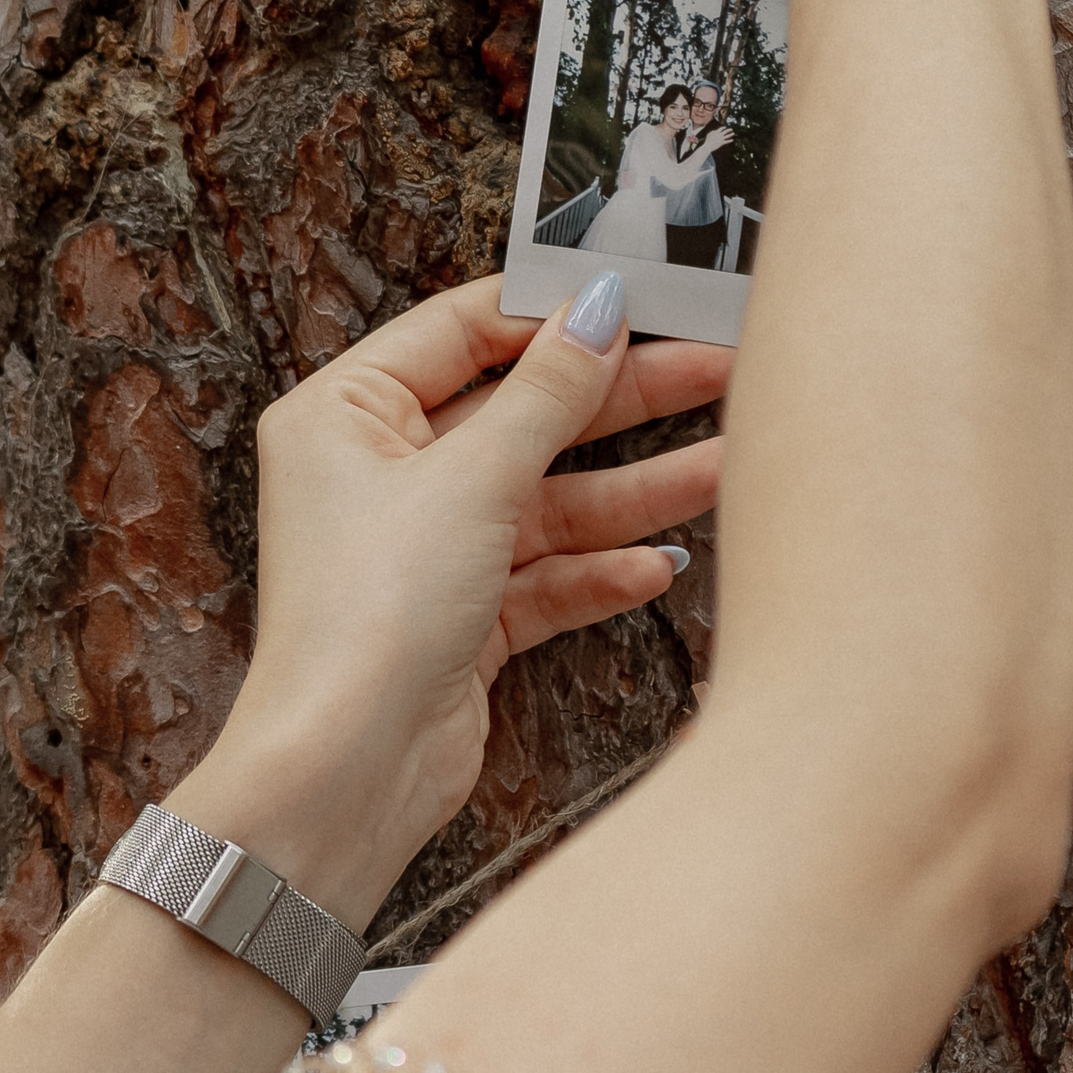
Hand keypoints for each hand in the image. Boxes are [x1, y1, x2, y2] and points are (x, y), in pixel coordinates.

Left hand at [163, 273, 730, 926]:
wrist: (348, 768)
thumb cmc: (367, 616)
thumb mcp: (472, 477)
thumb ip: (548, 393)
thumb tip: (597, 310)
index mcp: (347, 415)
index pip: (464, 333)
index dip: (554, 317)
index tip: (639, 304)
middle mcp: (383, 476)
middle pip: (525, 416)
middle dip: (622, 402)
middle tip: (712, 372)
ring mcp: (429, 548)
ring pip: (552, 500)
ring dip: (636, 491)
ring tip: (724, 466)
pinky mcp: (467, 616)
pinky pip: (551, 574)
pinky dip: (603, 570)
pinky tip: (658, 565)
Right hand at [707, 125, 736, 149]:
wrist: (708, 146)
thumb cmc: (708, 140)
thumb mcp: (709, 135)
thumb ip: (712, 132)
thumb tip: (715, 131)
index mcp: (716, 132)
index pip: (721, 129)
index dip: (723, 128)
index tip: (725, 127)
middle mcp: (720, 135)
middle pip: (725, 131)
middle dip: (729, 130)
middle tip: (732, 129)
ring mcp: (721, 139)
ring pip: (727, 136)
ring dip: (730, 134)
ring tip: (733, 133)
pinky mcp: (722, 143)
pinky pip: (727, 141)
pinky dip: (730, 140)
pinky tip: (732, 140)